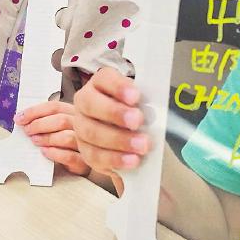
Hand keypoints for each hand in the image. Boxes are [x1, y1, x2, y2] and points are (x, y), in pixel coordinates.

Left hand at [16, 100, 88, 175]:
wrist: (85, 158)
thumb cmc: (68, 141)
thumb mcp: (60, 126)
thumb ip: (46, 119)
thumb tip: (23, 119)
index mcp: (74, 113)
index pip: (55, 107)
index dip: (34, 111)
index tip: (20, 118)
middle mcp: (81, 126)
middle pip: (61, 120)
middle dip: (39, 125)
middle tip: (27, 131)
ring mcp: (84, 144)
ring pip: (66, 137)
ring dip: (46, 139)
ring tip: (35, 141)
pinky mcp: (83, 162)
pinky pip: (69, 156)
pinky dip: (54, 153)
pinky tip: (45, 152)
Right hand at [71, 67, 147, 186]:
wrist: (126, 135)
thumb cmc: (134, 112)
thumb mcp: (142, 102)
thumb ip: (146, 102)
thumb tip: (157, 109)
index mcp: (100, 83)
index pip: (105, 78)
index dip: (119, 87)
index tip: (136, 96)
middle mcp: (85, 102)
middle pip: (92, 104)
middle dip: (115, 113)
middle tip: (137, 121)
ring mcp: (81, 126)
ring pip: (92, 132)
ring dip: (118, 140)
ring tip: (141, 146)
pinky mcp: (85, 149)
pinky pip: (95, 155)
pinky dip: (115, 159)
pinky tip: (132, 160)